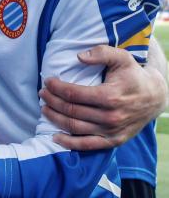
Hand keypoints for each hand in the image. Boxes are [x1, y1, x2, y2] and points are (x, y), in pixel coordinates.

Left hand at [39, 45, 167, 149]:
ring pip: (75, 127)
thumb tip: (79, 57)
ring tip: (44, 108)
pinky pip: (88, 145)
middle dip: (52, 101)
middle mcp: (110, 116)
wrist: (155, 97)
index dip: (56, 88)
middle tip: (42, 94)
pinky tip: (55, 137)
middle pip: (71, 110)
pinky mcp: (114, 141)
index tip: (47, 81)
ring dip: (55, 118)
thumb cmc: (133, 75)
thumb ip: (101, 53)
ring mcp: (112, 131)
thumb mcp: (121, 57)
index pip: (73, 94)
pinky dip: (70, 143)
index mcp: (110, 96)